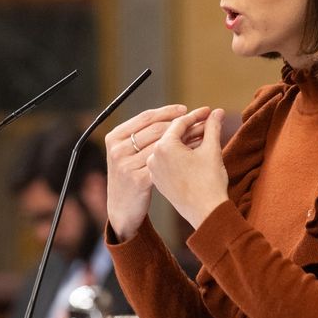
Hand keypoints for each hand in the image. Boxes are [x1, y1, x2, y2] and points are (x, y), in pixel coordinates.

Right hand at [105, 104, 189, 240]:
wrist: (121, 208)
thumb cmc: (129, 175)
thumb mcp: (126, 153)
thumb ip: (140, 135)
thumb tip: (167, 114)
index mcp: (115, 137)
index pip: (145, 117)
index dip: (167, 111)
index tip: (185, 109)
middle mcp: (119, 150)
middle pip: (156, 129)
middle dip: (181, 122)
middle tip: (200, 119)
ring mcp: (127, 165)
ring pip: (164, 145)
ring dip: (186, 137)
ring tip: (203, 133)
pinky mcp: (138, 180)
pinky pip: (166, 163)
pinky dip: (183, 155)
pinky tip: (196, 153)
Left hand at [147, 107, 229, 229]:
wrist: (206, 213)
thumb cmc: (209, 183)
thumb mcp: (212, 150)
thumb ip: (212, 128)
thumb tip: (217, 113)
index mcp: (164, 147)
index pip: (180, 123)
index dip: (197, 115)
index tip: (209, 112)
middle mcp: (154, 157)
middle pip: (173, 134)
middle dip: (192, 127)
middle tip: (209, 120)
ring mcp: (155, 170)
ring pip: (170, 147)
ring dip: (186, 140)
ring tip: (204, 136)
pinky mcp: (158, 181)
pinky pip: (168, 160)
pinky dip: (180, 154)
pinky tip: (194, 151)